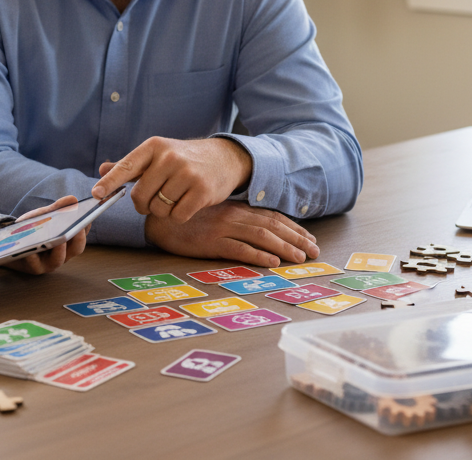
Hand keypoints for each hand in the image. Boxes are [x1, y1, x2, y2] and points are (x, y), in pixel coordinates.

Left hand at [6, 195, 88, 274]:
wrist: (12, 245)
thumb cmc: (32, 230)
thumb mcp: (44, 216)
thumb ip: (57, 208)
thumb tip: (73, 199)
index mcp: (69, 241)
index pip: (82, 234)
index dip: (86, 226)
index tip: (87, 217)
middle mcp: (63, 254)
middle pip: (76, 249)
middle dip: (78, 238)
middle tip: (77, 228)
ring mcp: (49, 263)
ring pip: (59, 260)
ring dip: (59, 250)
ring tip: (58, 240)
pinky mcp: (34, 268)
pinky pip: (35, 263)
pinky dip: (34, 255)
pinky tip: (31, 245)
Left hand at [91, 137, 251, 222]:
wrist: (224, 158)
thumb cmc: (184, 159)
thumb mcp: (158, 154)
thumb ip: (131, 165)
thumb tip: (103, 169)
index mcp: (154, 146)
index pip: (126, 166)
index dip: (110, 182)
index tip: (96, 193)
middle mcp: (169, 158)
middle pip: (140, 196)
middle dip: (144, 204)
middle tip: (154, 199)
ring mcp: (187, 174)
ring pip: (158, 209)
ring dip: (163, 210)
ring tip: (175, 197)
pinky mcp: (202, 191)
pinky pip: (177, 216)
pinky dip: (178, 216)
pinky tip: (187, 203)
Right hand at [144, 201, 318, 268]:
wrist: (158, 218)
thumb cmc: (186, 219)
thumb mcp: (215, 215)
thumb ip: (235, 219)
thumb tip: (260, 230)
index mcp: (235, 209)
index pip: (271, 217)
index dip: (293, 228)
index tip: (309, 238)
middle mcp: (232, 215)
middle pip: (271, 226)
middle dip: (296, 238)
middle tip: (314, 251)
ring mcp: (221, 228)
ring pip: (260, 236)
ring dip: (283, 247)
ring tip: (299, 258)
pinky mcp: (210, 242)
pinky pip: (237, 249)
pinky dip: (257, 255)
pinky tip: (271, 263)